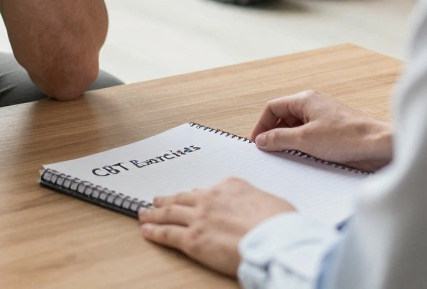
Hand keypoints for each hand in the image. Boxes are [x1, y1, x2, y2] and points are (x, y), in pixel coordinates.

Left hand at [138, 178, 294, 276]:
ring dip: (155, 213)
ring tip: (145, 213)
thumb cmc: (281, 226)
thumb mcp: (273, 203)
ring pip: (169, 213)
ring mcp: (199, 218)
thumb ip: (257, 204)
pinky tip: (146, 231)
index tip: (191, 196)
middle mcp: (211, 198)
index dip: (197, 195)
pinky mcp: (192, 240)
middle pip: (183, 198)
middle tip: (157, 200)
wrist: (275, 240)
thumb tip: (259, 210)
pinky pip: (167, 234)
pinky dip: (154, 232)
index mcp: (231, 186)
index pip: (208, 190)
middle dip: (168, 199)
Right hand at [252, 90, 392, 172]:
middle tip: (269, 151)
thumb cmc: (347, 136)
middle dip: (275, 134)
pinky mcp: (333, 132)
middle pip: (284, 117)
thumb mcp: (304, 139)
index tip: (258, 142)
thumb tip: (262, 139)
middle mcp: (314, 105)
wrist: (378, 145)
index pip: (273, 107)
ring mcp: (324, 118)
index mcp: (305, 99)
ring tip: (287, 156)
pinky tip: (304, 158)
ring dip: (289, 142)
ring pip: (297, 128)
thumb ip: (279, 138)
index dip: (262, 124)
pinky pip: (310, 136)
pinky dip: (303, 146)